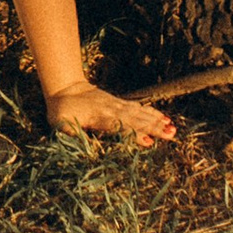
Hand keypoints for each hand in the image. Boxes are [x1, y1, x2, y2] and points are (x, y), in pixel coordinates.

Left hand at [44, 81, 179, 144]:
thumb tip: (84, 146)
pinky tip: (162, 117)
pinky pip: (137, 108)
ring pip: (139, 113)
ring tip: (172, 128)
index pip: (120, 126)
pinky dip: (150, 112)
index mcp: (99, 117)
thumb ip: (72, 134)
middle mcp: (111, 110)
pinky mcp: (118, 103)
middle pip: (135, 120)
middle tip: (171, 135)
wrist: (64, 86)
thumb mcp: (61, 124)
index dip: (133, 134)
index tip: (148, 141)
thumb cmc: (61, 110)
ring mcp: (116, 105)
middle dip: (153, 128)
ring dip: (156, 121)